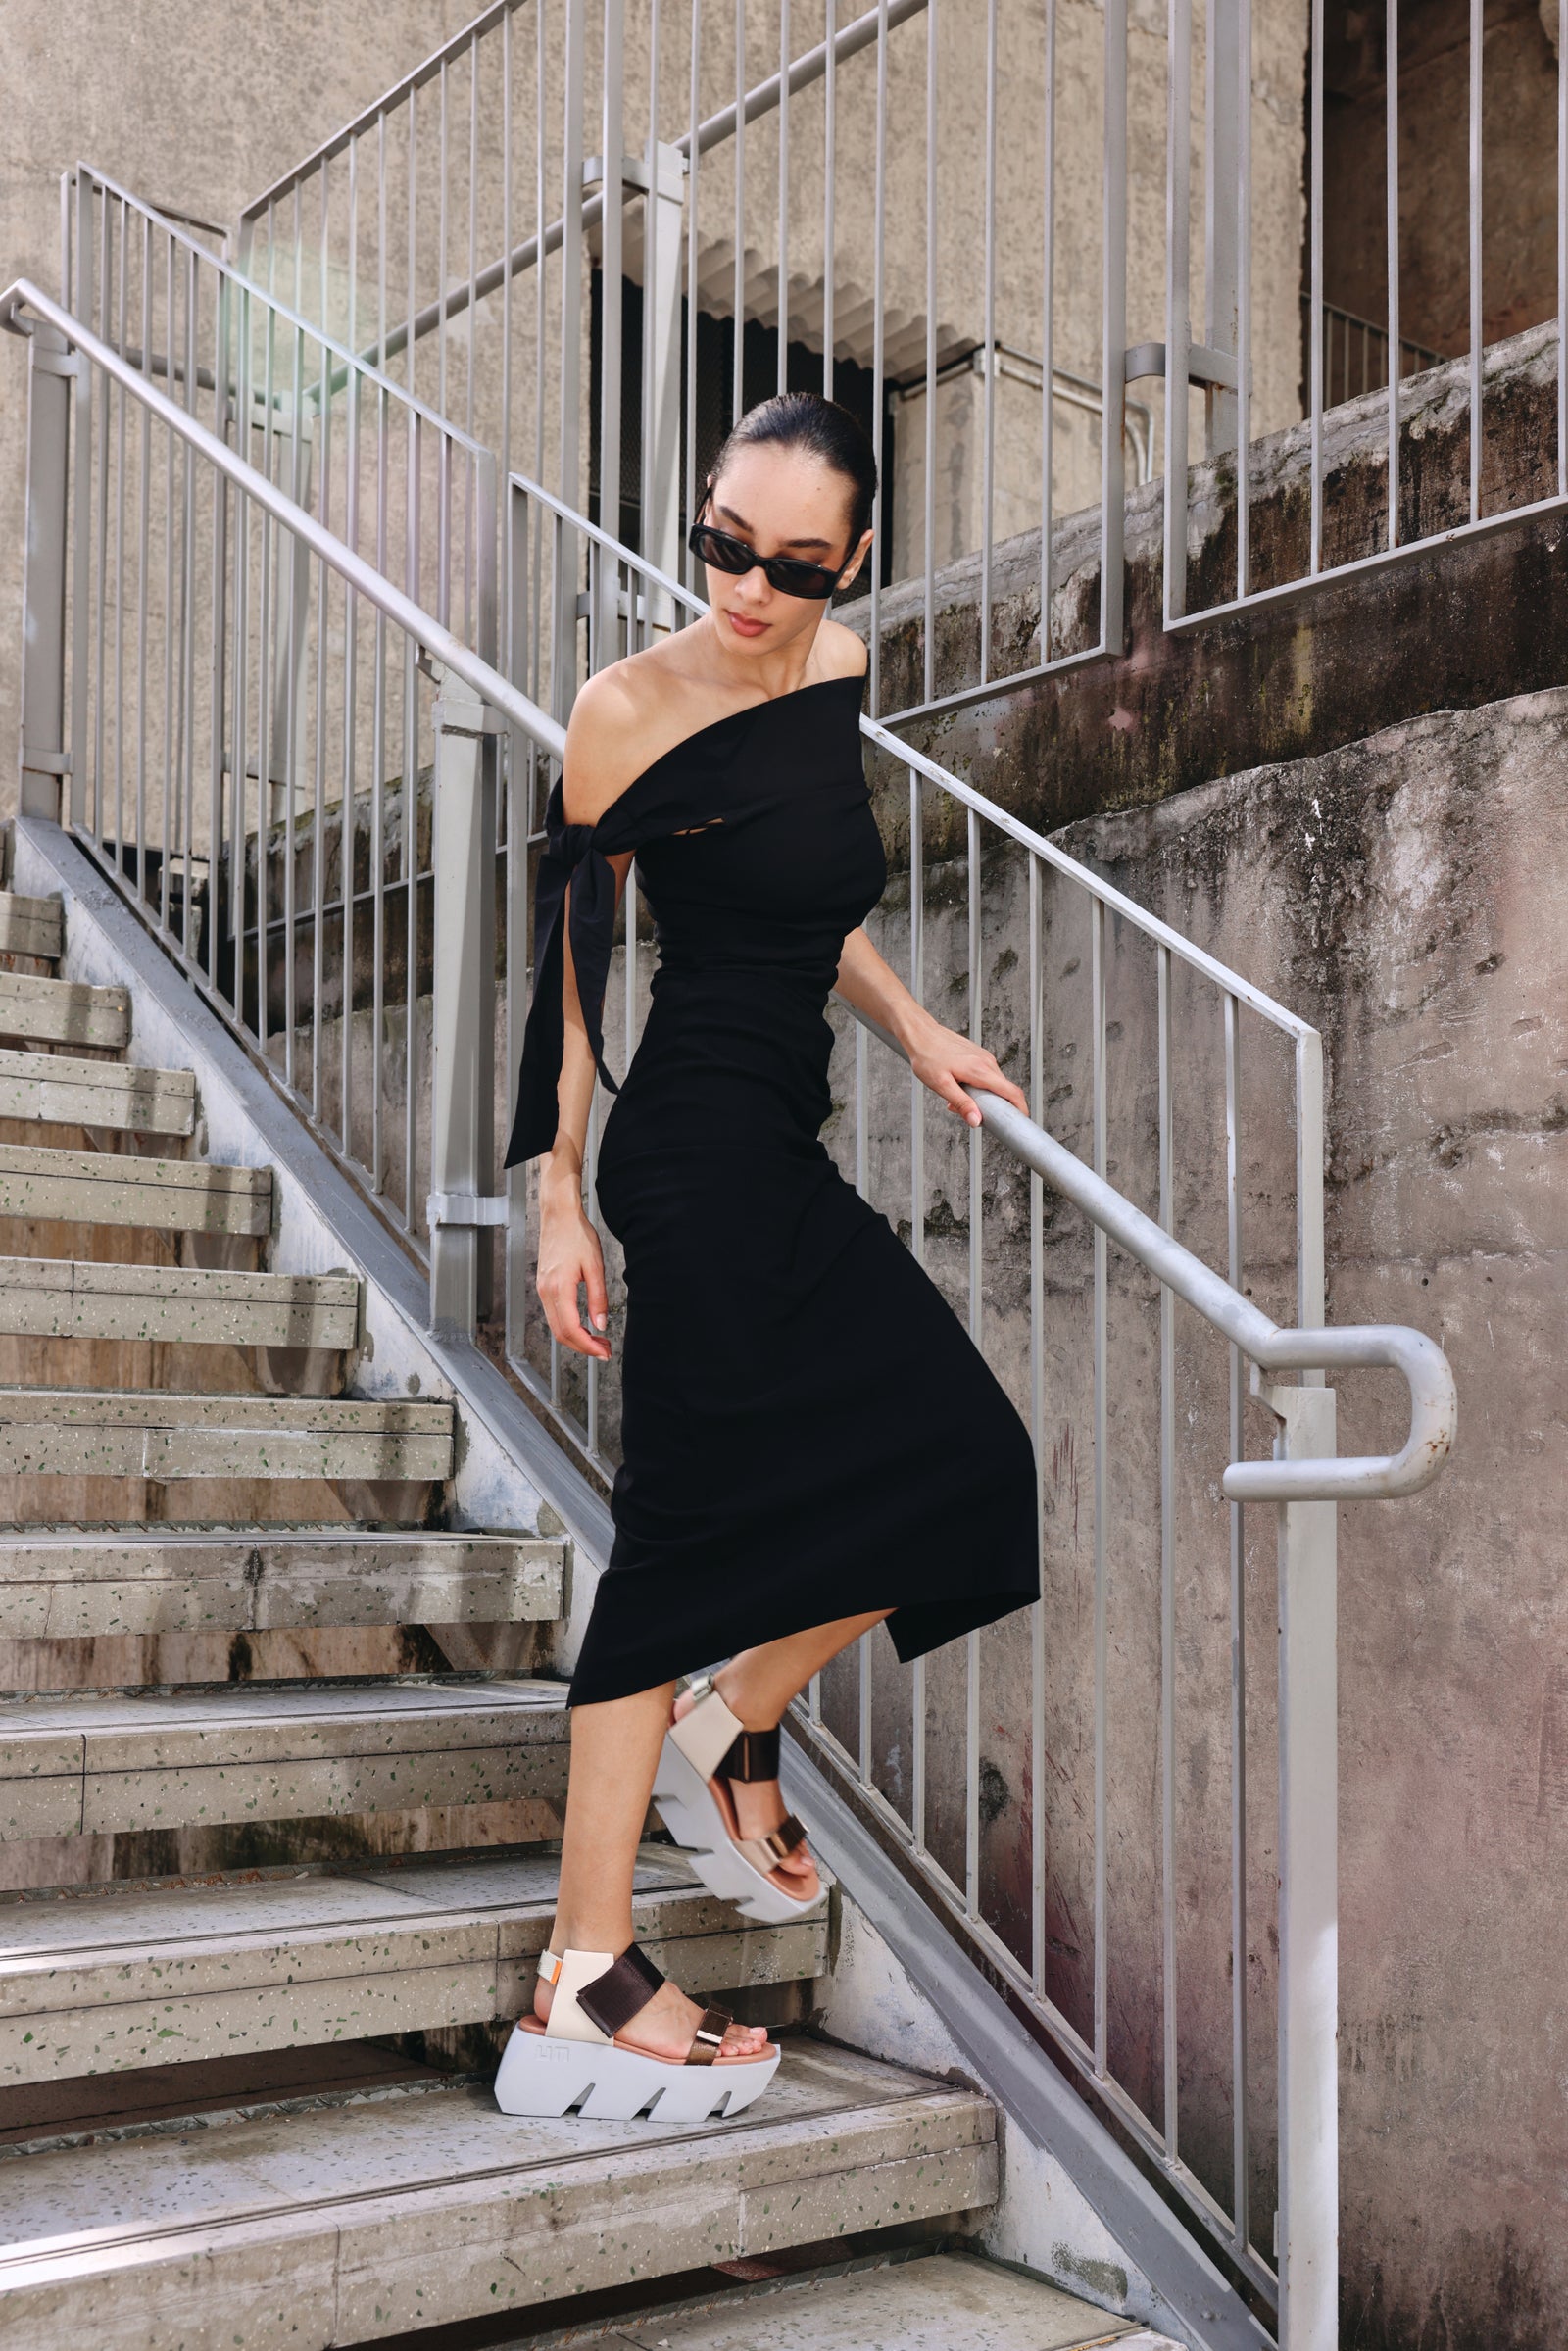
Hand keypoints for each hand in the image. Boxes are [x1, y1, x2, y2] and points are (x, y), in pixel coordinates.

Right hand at [537, 1174, 610, 1359]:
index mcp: (559, 1288)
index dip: (588, 1346)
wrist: (558, 1215)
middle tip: (604, 1350)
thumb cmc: (576, 1234)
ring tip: (597, 1339)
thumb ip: (598, 1298)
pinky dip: (568, 1325)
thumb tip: (600, 1324)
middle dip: (582, 1347)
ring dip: (576, 1337)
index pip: (571, 1329)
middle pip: (560, 1333)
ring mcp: (542, 1289)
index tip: (603, 1352)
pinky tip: (583, 1325)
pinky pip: (553, 1314)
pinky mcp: (544, 1285)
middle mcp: (546, 1292)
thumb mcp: (595, 1266)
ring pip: (556, 1326)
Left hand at [907, 1016, 1029, 1128]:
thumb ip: (962, 1103)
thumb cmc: (927, 1057)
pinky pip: (985, 1076)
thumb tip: (977, 1121)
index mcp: (981, 1070)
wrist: (921, 1034)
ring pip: (992, 1085)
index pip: (1012, 1092)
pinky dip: (976, 1087)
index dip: (1020, 1109)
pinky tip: (957, 1086)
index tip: (1020, 1122)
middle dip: (991, 1107)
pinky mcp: (979, 1056)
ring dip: (980, 1097)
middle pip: (1003, 1091)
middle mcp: (987, 1062)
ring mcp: (984, 1058)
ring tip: (954, 1098)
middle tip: (965, 1113)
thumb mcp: (941, 1085)